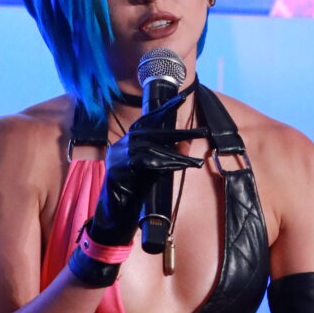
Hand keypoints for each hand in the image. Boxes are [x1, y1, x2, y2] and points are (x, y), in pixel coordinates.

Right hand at [85, 98, 205, 244]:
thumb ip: (167, 155)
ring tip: (195, 161)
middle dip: (179, 132)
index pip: (148, 120)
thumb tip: (187, 145)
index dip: (165, 109)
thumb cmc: (133, 190)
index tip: (182, 98)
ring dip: (177, 155)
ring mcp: (120, 157)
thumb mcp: (153, 168)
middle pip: (153, 132)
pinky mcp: (120, 171)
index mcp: (129, 141)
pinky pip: (147, 164)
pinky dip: (166, 164)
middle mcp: (123, 145)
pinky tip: (180, 166)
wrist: (112, 214)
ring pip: (152, 149)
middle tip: (201, 132)